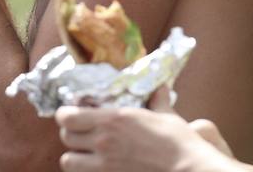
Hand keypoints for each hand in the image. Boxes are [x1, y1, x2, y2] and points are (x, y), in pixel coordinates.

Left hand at [55, 96, 239, 171]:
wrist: (187, 169)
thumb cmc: (178, 142)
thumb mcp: (166, 116)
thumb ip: (158, 101)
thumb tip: (161, 88)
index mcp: (112, 120)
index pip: (68, 117)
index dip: (65, 115)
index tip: (71, 114)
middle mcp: (103, 141)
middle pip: (66, 138)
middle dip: (70, 134)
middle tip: (81, 133)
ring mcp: (104, 165)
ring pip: (68, 162)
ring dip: (74, 157)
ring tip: (85, 154)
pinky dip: (86, 171)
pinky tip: (98, 167)